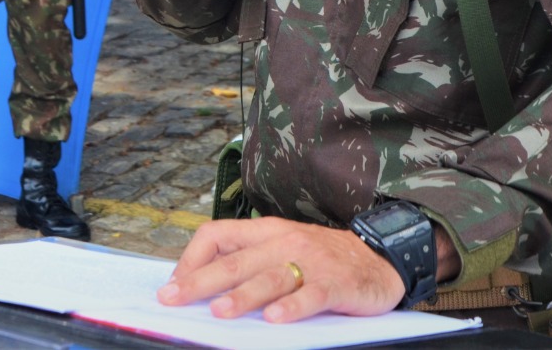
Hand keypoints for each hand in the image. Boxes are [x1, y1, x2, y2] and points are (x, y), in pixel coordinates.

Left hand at [157, 217, 404, 323]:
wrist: (380, 257)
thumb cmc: (323, 257)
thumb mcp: (282, 247)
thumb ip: (248, 262)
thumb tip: (201, 287)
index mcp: (267, 231)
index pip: (218, 235)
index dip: (191, 259)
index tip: (172, 286)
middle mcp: (285, 242)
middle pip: (236, 261)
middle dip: (201, 281)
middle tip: (174, 298)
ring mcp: (312, 262)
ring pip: (270, 278)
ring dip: (243, 295)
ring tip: (219, 311)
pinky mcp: (337, 284)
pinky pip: (312, 295)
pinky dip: (293, 308)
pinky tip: (275, 320)